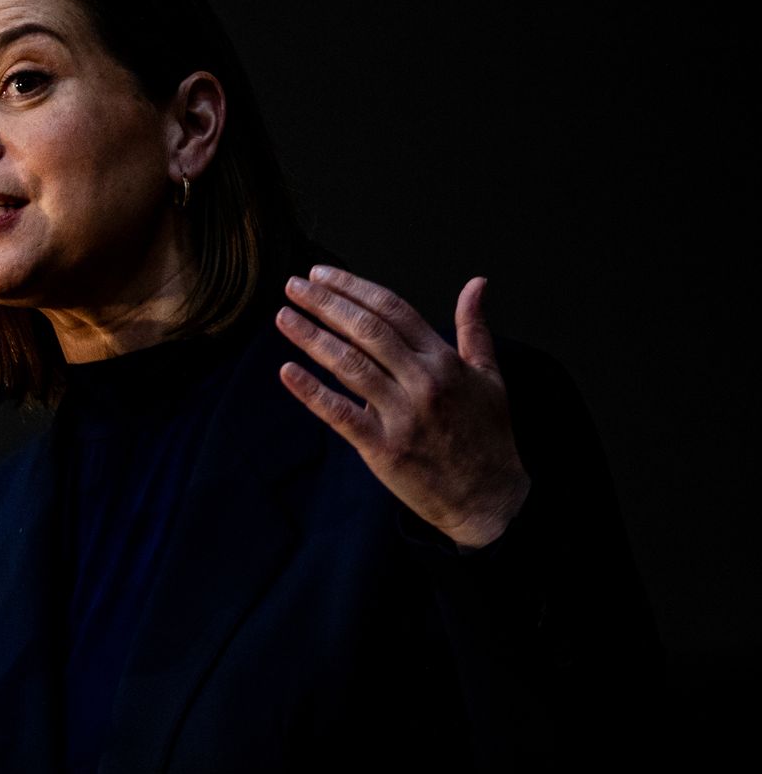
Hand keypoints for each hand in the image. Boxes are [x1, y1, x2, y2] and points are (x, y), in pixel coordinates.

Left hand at [275, 266, 530, 550]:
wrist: (489, 498)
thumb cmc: (487, 435)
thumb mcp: (490, 376)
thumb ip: (474, 327)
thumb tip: (476, 283)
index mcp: (444, 360)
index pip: (392, 310)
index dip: (353, 288)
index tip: (321, 275)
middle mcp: (423, 381)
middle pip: (367, 330)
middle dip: (326, 303)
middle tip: (293, 285)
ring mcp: (402, 415)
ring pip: (349, 365)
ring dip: (312, 337)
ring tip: (283, 316)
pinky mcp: (384, 448)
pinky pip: (340, 414)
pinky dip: (312, 392)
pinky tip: (287, 371)